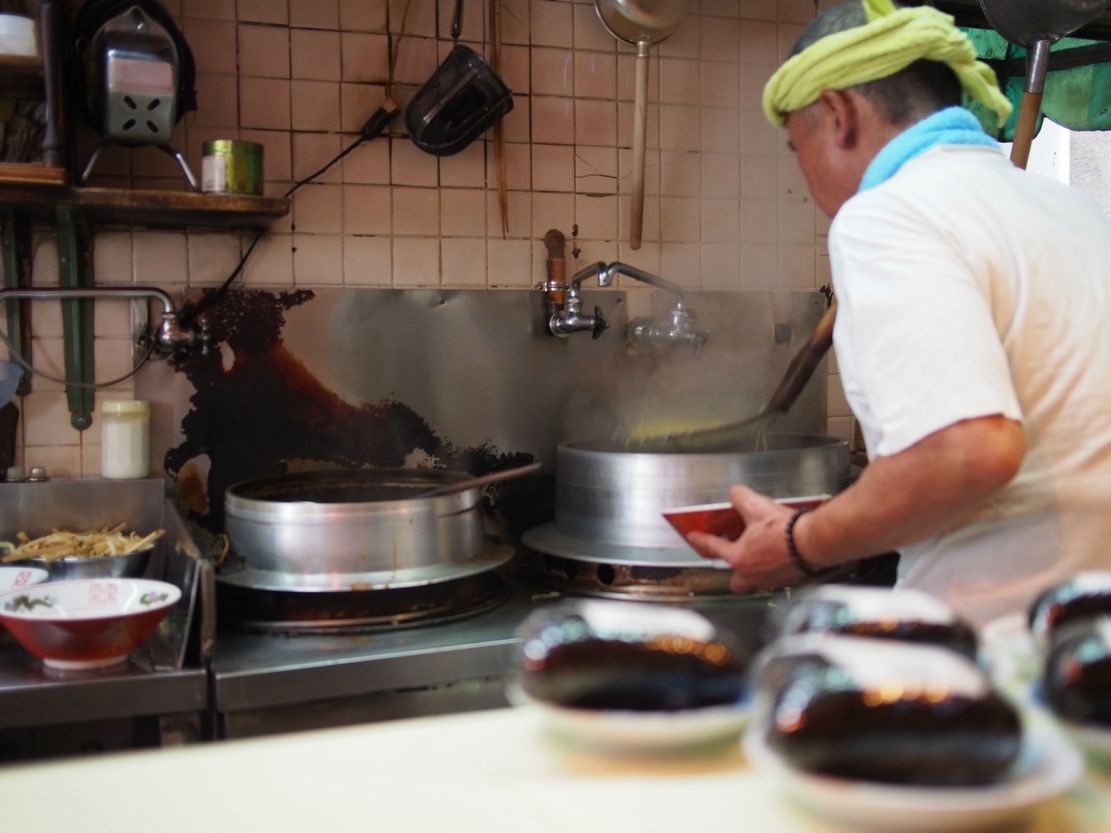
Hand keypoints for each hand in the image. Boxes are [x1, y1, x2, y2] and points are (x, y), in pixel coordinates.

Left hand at [685, 485, 804, 592]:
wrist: (814, 542)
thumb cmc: (786, 531)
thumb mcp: (756, 506)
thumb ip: (739, 498)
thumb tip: (735, 494)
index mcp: (739, 557)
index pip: (713, 547)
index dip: (701, 540)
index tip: (693, 538)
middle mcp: (752, 574)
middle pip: (735, 580)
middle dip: (732, 570)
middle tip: (734, 556)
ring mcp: (770, 580)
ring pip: (755, 582)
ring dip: (753, 571)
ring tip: (757, 556)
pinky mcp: (788, 579)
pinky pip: (774, 579)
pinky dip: (773, 569)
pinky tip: (779, 556)